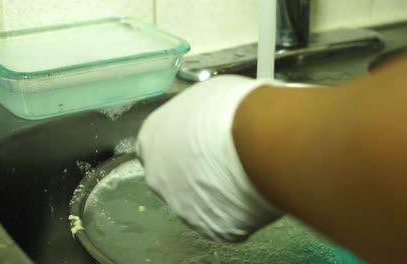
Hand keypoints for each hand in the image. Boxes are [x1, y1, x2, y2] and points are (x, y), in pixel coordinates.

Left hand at [138, 75, 281, 241]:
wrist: (254, 140)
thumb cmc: (230, 111)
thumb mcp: (206, 94)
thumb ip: (196, 114)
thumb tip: (207, 116)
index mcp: (151, 139)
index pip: (157, 146)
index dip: (182, 143)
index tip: (201, 141)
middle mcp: (158, 177)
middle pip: (175, 177)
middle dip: (198, 170)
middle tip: (225, 158)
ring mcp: (182, 207)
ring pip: (200, 200)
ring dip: (217, 190)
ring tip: (245, 171)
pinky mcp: (212, 228)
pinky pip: (225, 219)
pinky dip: (238, 208)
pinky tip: (252, 190)